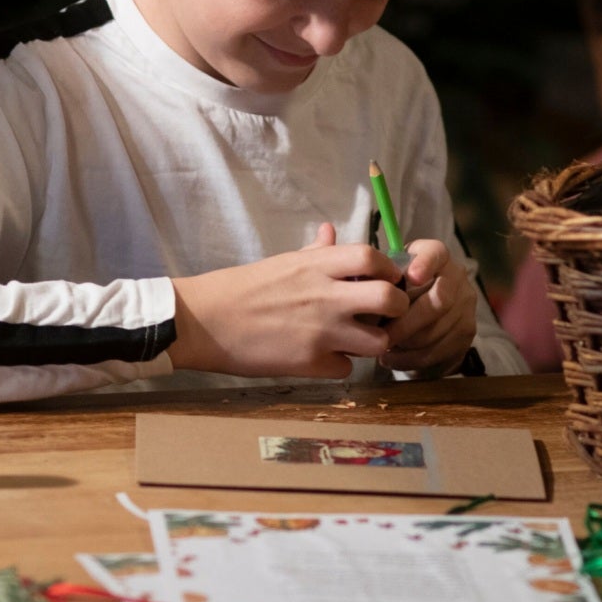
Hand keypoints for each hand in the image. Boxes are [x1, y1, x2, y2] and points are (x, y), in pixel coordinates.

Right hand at [170, 223, 410, 378]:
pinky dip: (340, 365)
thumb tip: (331, 232)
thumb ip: (316, 252)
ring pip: (378, 341)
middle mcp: (326, 295)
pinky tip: (324, 358)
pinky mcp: (310, 363)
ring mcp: (321, 331)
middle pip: (391, 299)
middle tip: (385, 314)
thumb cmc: (241, 288)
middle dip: (397, 309)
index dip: (388, 269)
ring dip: (373, 342)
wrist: (205, 321)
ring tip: (356, 340)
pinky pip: (347, 368)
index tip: (384, 278)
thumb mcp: (282, 262)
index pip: (374, 257)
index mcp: (317, 265)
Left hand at [385, 239, 478, 374]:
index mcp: (438, 257)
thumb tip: (364, 291)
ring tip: (383, 348)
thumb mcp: (391, 276)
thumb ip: (382, 278)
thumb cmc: (398, 289)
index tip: (411, 277)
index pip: (436, 254)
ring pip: (438, 331)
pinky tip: (392, 359)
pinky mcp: (466, 334)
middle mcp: (458, 279)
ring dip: (407, 344)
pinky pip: (439, 352)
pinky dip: (411, 359)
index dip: (425, 264)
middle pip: (439, 301)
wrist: (423, 310)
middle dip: (407, 322)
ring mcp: (466, 307)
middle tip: (383, 335)